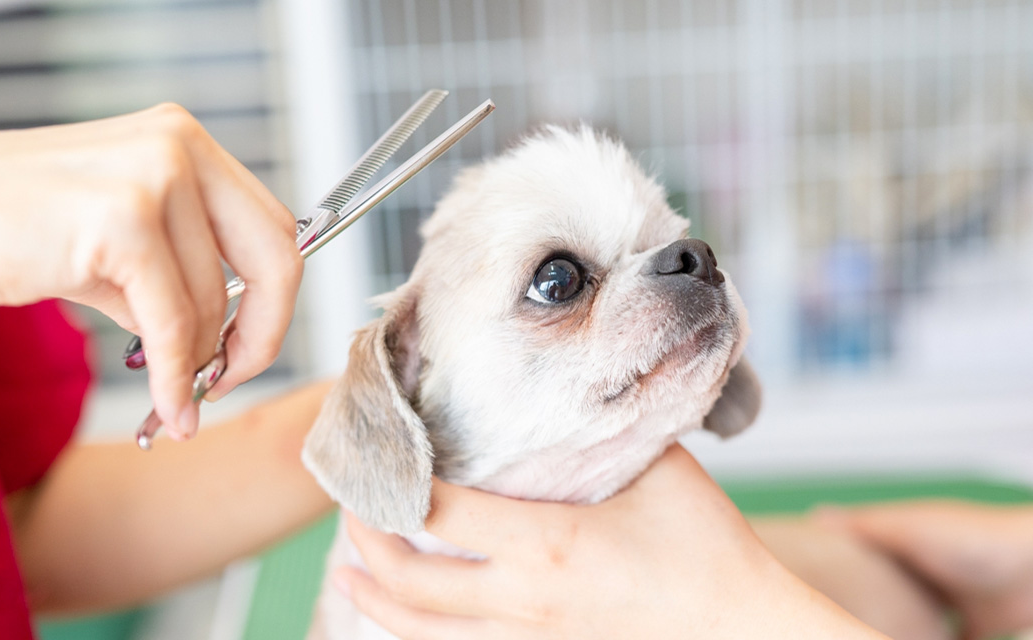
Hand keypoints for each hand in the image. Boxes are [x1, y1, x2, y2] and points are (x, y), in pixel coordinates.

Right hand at [0, 104, 300, 437]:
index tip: (248, 348)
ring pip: (214, 302)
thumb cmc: (24, 228)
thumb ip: (183, 272)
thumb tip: (232, 340)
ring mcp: (155, 175)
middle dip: (263, 335)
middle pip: (276, 258)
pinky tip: (168, 404)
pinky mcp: (123, 218)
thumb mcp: (124, 240)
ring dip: (197, 362)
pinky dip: (174, 375)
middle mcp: (181, 146)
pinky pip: (173, 323)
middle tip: (231, 380)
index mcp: (186, 141)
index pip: (274, 227)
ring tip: (170, 391)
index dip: (276, 301)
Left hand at [336, 445, 883, 638]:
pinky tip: (410, 617)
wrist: (742, 630)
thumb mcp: (662, 470)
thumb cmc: (709, 550)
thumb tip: (576, 388)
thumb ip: (607, 431)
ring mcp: (529, 637)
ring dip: (377, 598)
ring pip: (422, 631)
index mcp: (549, 543)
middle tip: (353, 508)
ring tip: (351, 572)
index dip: (397, 483)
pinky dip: (421, 633)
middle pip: (410, 577)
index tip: (380, 456)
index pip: (440, 510)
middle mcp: (525, 598)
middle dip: (366, 542)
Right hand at [819, 500, 1032, 639]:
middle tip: (832, 614)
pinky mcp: (976, 628)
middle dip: (863, 602)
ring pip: (912, 620)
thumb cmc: (977, 540)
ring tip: (860, 634)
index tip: (807, 573)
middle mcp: (927, 570)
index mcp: (907, 541)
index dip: (836, 561)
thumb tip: (815, 516)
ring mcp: (952, 600)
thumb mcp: (909, 529)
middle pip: (886, 589)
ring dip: (895, 629)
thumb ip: (865, 527)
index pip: (863, 550)